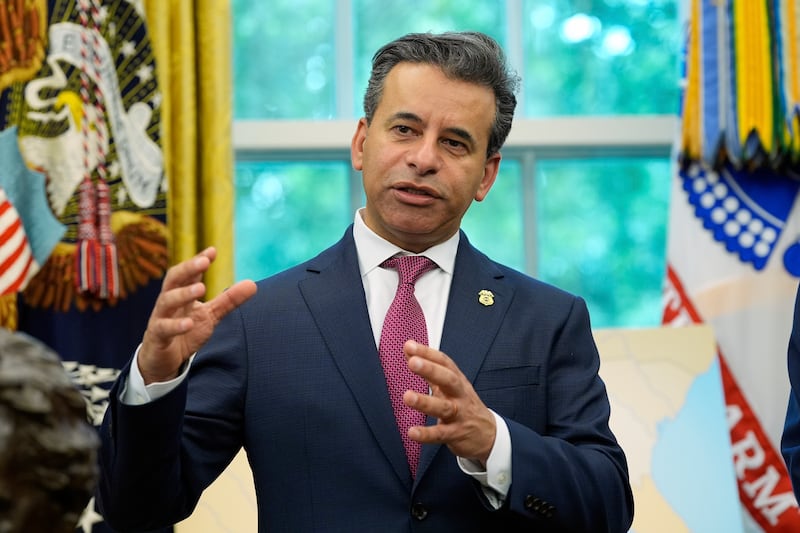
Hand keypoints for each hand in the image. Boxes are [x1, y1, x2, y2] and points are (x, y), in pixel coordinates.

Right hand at [138, 247, 256, 383]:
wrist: (163, 362)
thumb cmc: (185, 333)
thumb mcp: (210, 316)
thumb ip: (228, 300)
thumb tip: (253, 284)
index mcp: (181, 294)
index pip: (189, 273)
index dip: (199, 261)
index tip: (213, 251)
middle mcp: (168, 302)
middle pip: (173, 280)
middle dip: (188, 269)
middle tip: (204, 261)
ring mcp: (160, 318)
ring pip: (166, 301)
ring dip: (183, 293)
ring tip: (201, 288)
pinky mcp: (157, 337)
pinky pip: (163, 328)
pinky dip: (176, 326)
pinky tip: (189, 323)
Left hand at [402, 340, 495, 464]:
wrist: (488, 434)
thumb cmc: (463, 404)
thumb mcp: (450, 385)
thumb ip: (429, 368)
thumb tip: (408, 349)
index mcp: (457, 380)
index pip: (444, 362)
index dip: (427, 353)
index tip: (409, 345)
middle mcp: (459, 395)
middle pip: (448, 379)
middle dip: (431, 370)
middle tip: (413, 362)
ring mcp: (459, 415)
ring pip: (444, 407)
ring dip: (425, 401)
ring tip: (407, 397)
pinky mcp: (456, 434)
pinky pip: (441, 434)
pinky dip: (426, 433)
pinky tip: (412, 432)